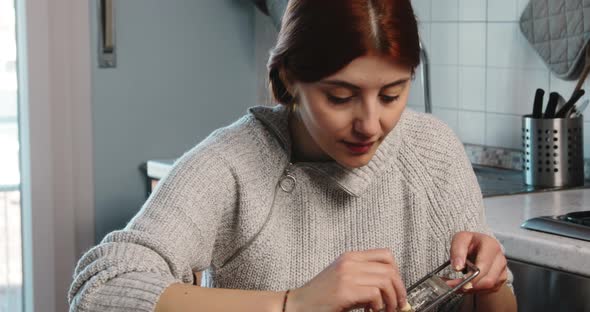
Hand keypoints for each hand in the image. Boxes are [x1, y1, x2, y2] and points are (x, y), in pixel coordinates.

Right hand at [286, 248, 407, 311]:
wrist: (298, 305)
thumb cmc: (320, 297)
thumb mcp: (343, 279)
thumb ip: (363, 276)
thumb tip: (391, 287)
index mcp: (350, 257)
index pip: (386, 255)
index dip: (398, 273)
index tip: (397, 288)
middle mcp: (350, 262)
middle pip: (390, 268)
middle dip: (399, 289)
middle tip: (397, 304)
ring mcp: (347, 274)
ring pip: (386, 280)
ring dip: (391, 299)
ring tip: (384, 310)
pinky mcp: (344, 290)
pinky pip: (375, 293)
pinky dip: (379, 305)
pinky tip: (370, 311)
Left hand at [447, 232, 507, 293]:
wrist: (479, 245)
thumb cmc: (470, 242)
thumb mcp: (460, 239)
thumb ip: (457, 251)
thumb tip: (457, 267)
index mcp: (491, 246)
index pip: (484, 266)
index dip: (472, 276)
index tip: (460, 280)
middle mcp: (500, 259)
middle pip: (488, 280)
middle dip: (469, 285)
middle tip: (452, 285)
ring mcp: (502, 271)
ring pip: (488, 287)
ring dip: (471, 289)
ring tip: (456, 284)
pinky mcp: (500, 280)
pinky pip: (488, 290)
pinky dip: (475, 290)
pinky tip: (465, 284)